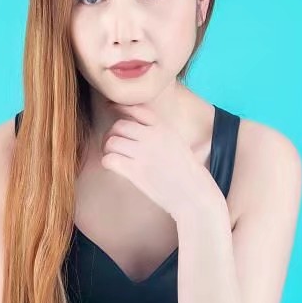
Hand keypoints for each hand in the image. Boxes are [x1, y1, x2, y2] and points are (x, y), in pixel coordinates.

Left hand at [99, 103, 211, 220]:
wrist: (194, 194)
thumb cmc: (189, 174)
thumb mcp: (179, 145)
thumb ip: (161, 136)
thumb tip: (142, 134)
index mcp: (164, 128)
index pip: (136, 110)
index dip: (120, 107)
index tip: (111, 108)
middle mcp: (152, 136)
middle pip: (119, 125)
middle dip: (112, 133)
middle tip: (112, 144)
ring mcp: (142, 153)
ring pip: (112, 141)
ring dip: (107, 148)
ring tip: (112, 155)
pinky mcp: (135, 171)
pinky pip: (110, 159)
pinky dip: (108, 161)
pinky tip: (113, 167)